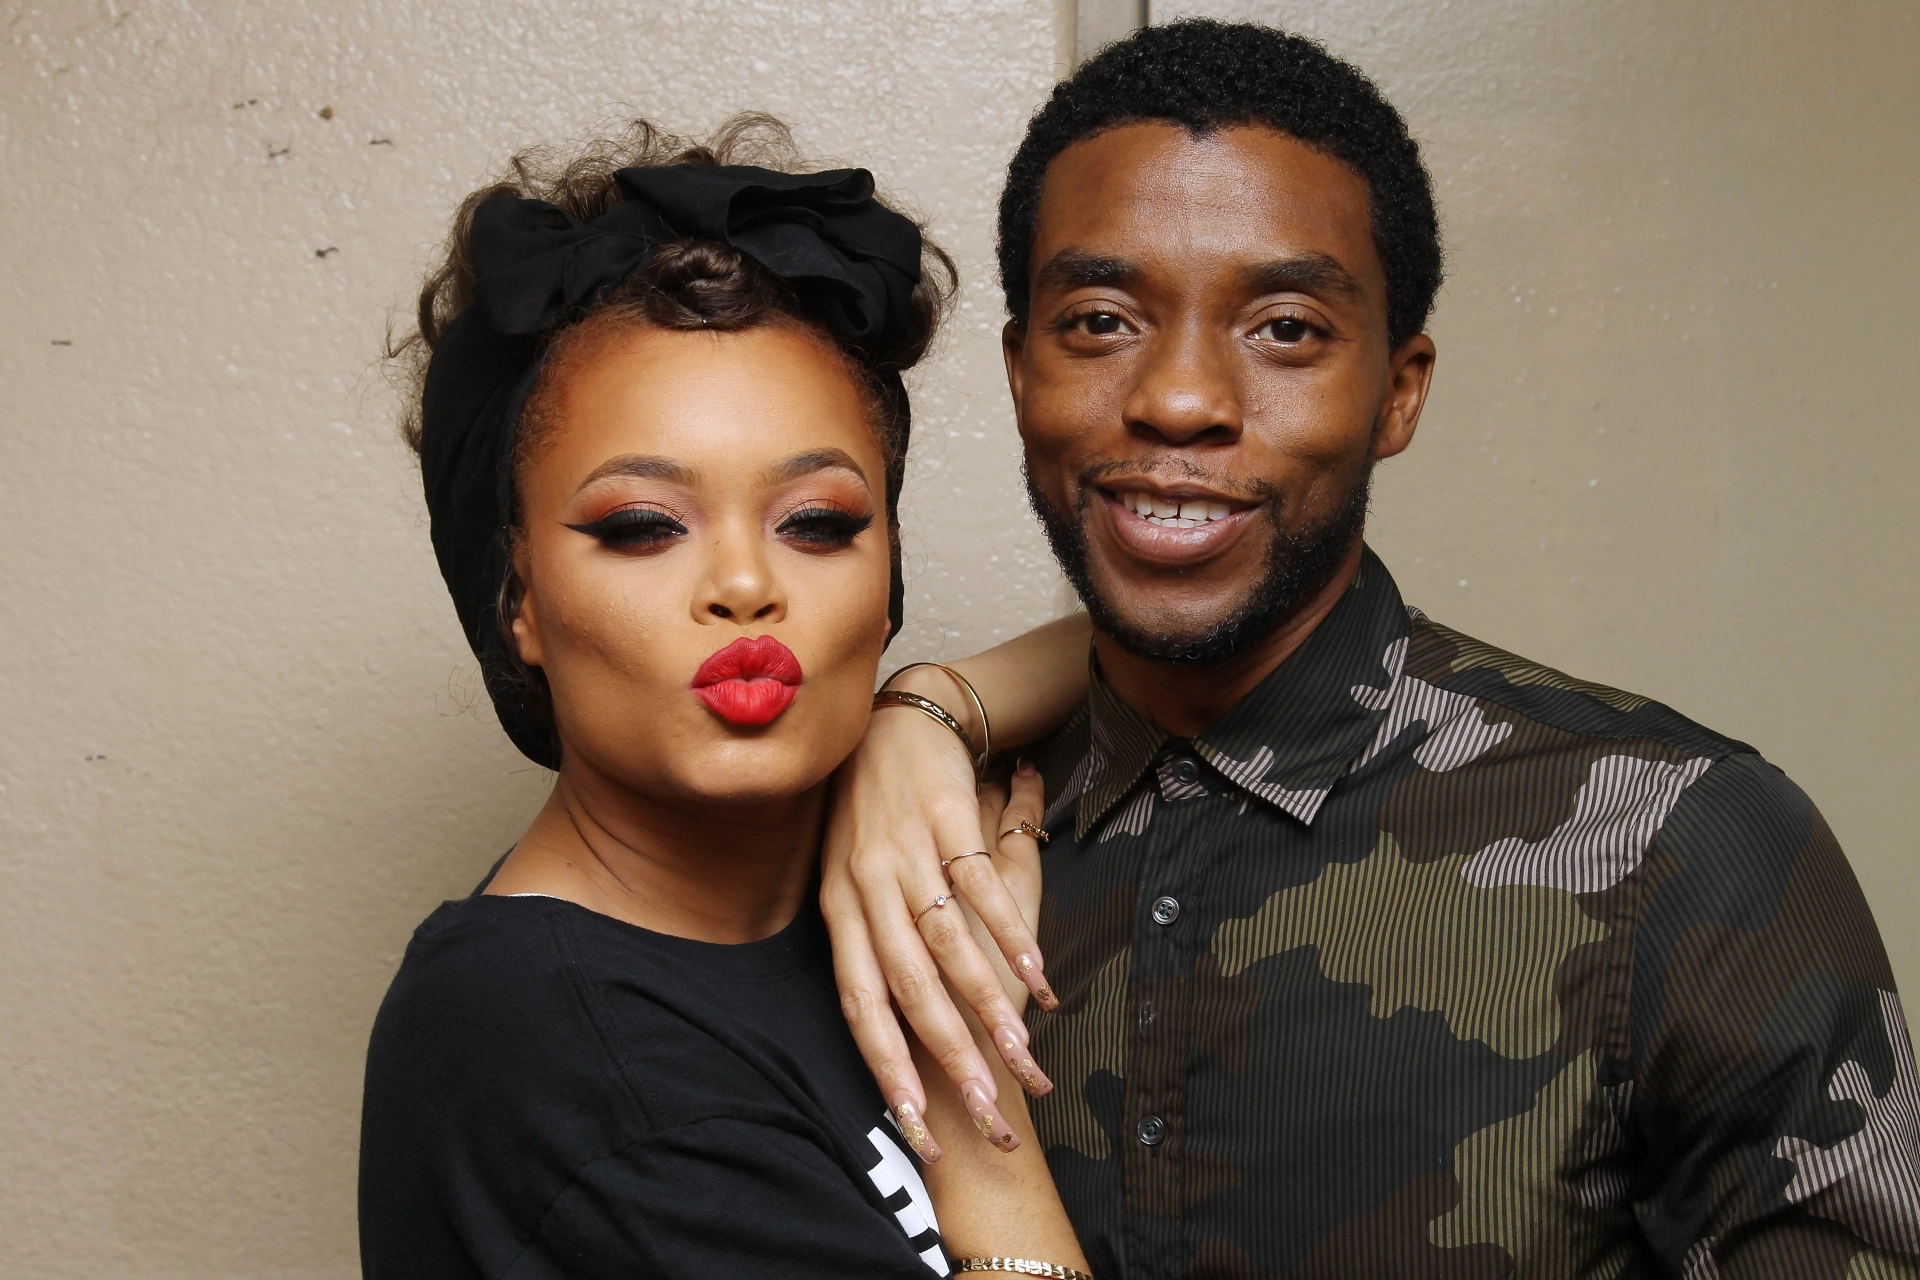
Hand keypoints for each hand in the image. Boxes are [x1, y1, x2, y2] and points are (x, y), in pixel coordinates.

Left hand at [822, 709, 1056, 1159]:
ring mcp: (906, 852)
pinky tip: (1038, 971)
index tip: (918, 1125)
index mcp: (837, 909)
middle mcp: (866, 887)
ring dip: (986, 1004)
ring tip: (1019, 1053)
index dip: (886, 1067)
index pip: (859, 1005)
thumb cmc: (868, 812)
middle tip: (985, 1111)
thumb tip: (877, 1020)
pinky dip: (1011, 931)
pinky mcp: (947, 818)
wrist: (890, 718)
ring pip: (948, 944)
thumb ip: (861, 939)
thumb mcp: (847, 875)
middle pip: (908, 989)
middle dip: (948, 1058)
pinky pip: (982, 885)